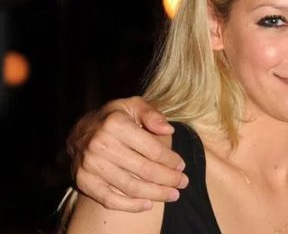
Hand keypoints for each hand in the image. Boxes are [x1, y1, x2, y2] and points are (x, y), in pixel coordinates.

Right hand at [67, 96, 188, 211]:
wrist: (79, 132)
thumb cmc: (114, 118)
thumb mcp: (133, 105)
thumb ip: (152, 114)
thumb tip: (169, 130)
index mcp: (116, 125)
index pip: (152, 149)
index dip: (171, 160)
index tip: (182, 166)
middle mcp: (101, 145)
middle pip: (144, 170)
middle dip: (168, 179)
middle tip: (183, 183)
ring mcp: (90, 165)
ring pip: (130, 187)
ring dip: (155, 194)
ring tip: (172, 195)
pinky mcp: (83, 181)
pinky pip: (109, 200)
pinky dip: (130, 206)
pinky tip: (148, 204)